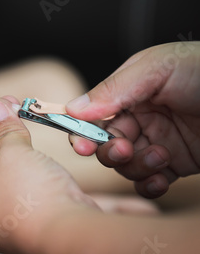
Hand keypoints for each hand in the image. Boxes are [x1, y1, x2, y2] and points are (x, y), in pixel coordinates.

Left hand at [0, 99, 99, 253]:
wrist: (74, 234)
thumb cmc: (36, 202)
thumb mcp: (14, 156)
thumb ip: (2, 130)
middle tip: (3, 112)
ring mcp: (2, 217)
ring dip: (7, 147)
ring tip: (16, 122)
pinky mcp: (24, 216)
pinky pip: (16, 182)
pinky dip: (20, 162)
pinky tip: (28, 144)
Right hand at [66, 42, 199, 197]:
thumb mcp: (159, 68)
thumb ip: (115, 88)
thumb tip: (75, 107)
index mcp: (131, 92)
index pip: (94, 115)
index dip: (82, 130)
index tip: (80, 143)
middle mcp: (141, 118)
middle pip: (105, 144)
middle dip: (109, 151)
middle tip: (123, 150)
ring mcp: (158, 142)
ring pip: (125, 165)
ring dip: (136, 166)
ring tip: (161, 155)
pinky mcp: (177, 164)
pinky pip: (149, 182)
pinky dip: (150, 185)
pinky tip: (162, 178)